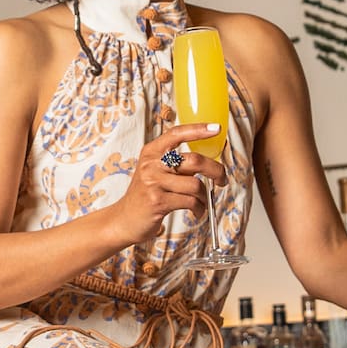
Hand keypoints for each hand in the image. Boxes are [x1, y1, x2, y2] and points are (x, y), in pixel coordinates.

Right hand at [109, 123, 226, 246]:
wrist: (124, 219)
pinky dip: (199, 208)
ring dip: (205, 196)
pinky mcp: (158, 201)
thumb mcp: (153, 171)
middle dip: (215, 170)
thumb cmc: (145, 194)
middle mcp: (151, 164)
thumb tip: (206, 160)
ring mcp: (154, 182)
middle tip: (221, 179)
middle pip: (194, 160)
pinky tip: (196, 211)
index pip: (177, 134)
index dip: (198, 129)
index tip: (216, 128)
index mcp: (151, 152)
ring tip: (202, 202)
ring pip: (195, 185)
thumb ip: (173, 162)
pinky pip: (190, 202)